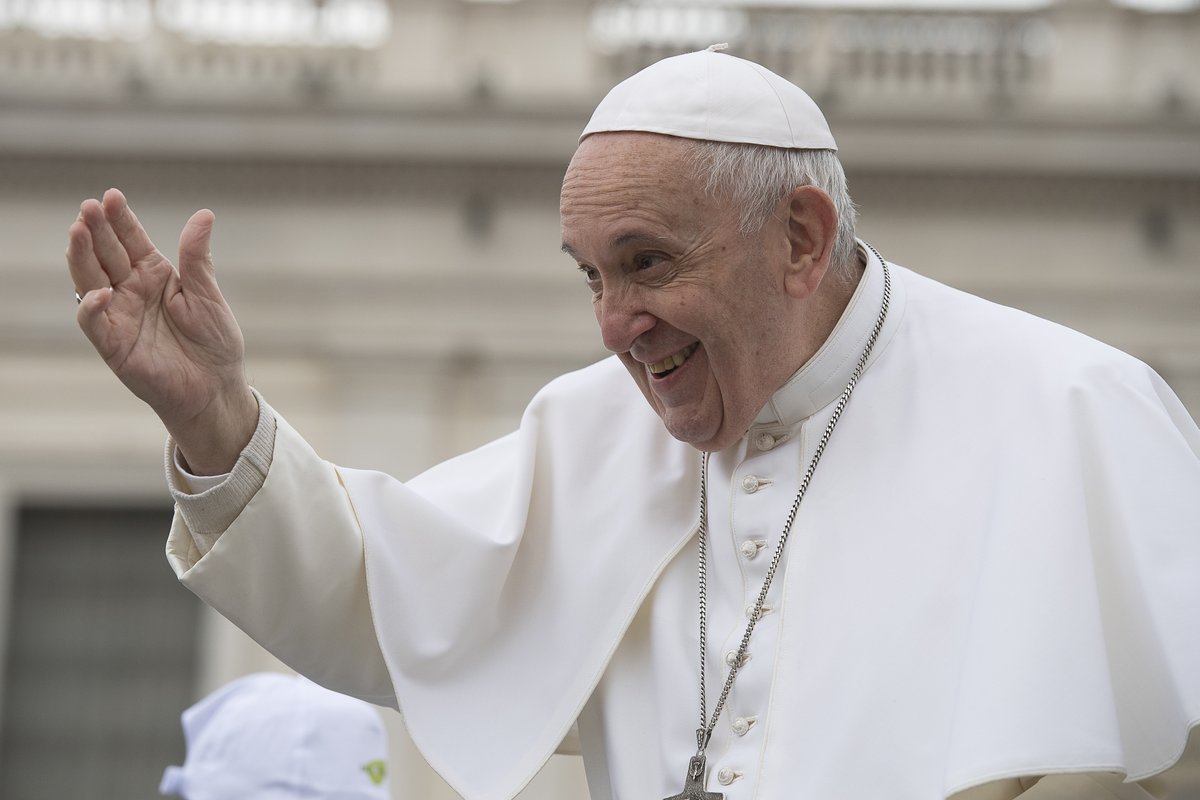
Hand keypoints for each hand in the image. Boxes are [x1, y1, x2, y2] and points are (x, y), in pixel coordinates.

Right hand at [66, 189, 257, 474]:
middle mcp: (130, 291)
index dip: (120, 220)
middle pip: (106, 255)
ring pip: (90, 280)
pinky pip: (94, 322)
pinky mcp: (113, 345)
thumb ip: (197, 257)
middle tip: (90, 207)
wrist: (216, 388)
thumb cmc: (213, 343)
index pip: (131, 241)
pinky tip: (99, 291)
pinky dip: (92, 307)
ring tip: (78, 231)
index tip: (112, 196)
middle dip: (96, 230)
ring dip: (82, 257)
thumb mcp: (207, 294)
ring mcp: (119, 315)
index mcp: (154, 275)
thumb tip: (204, 214)